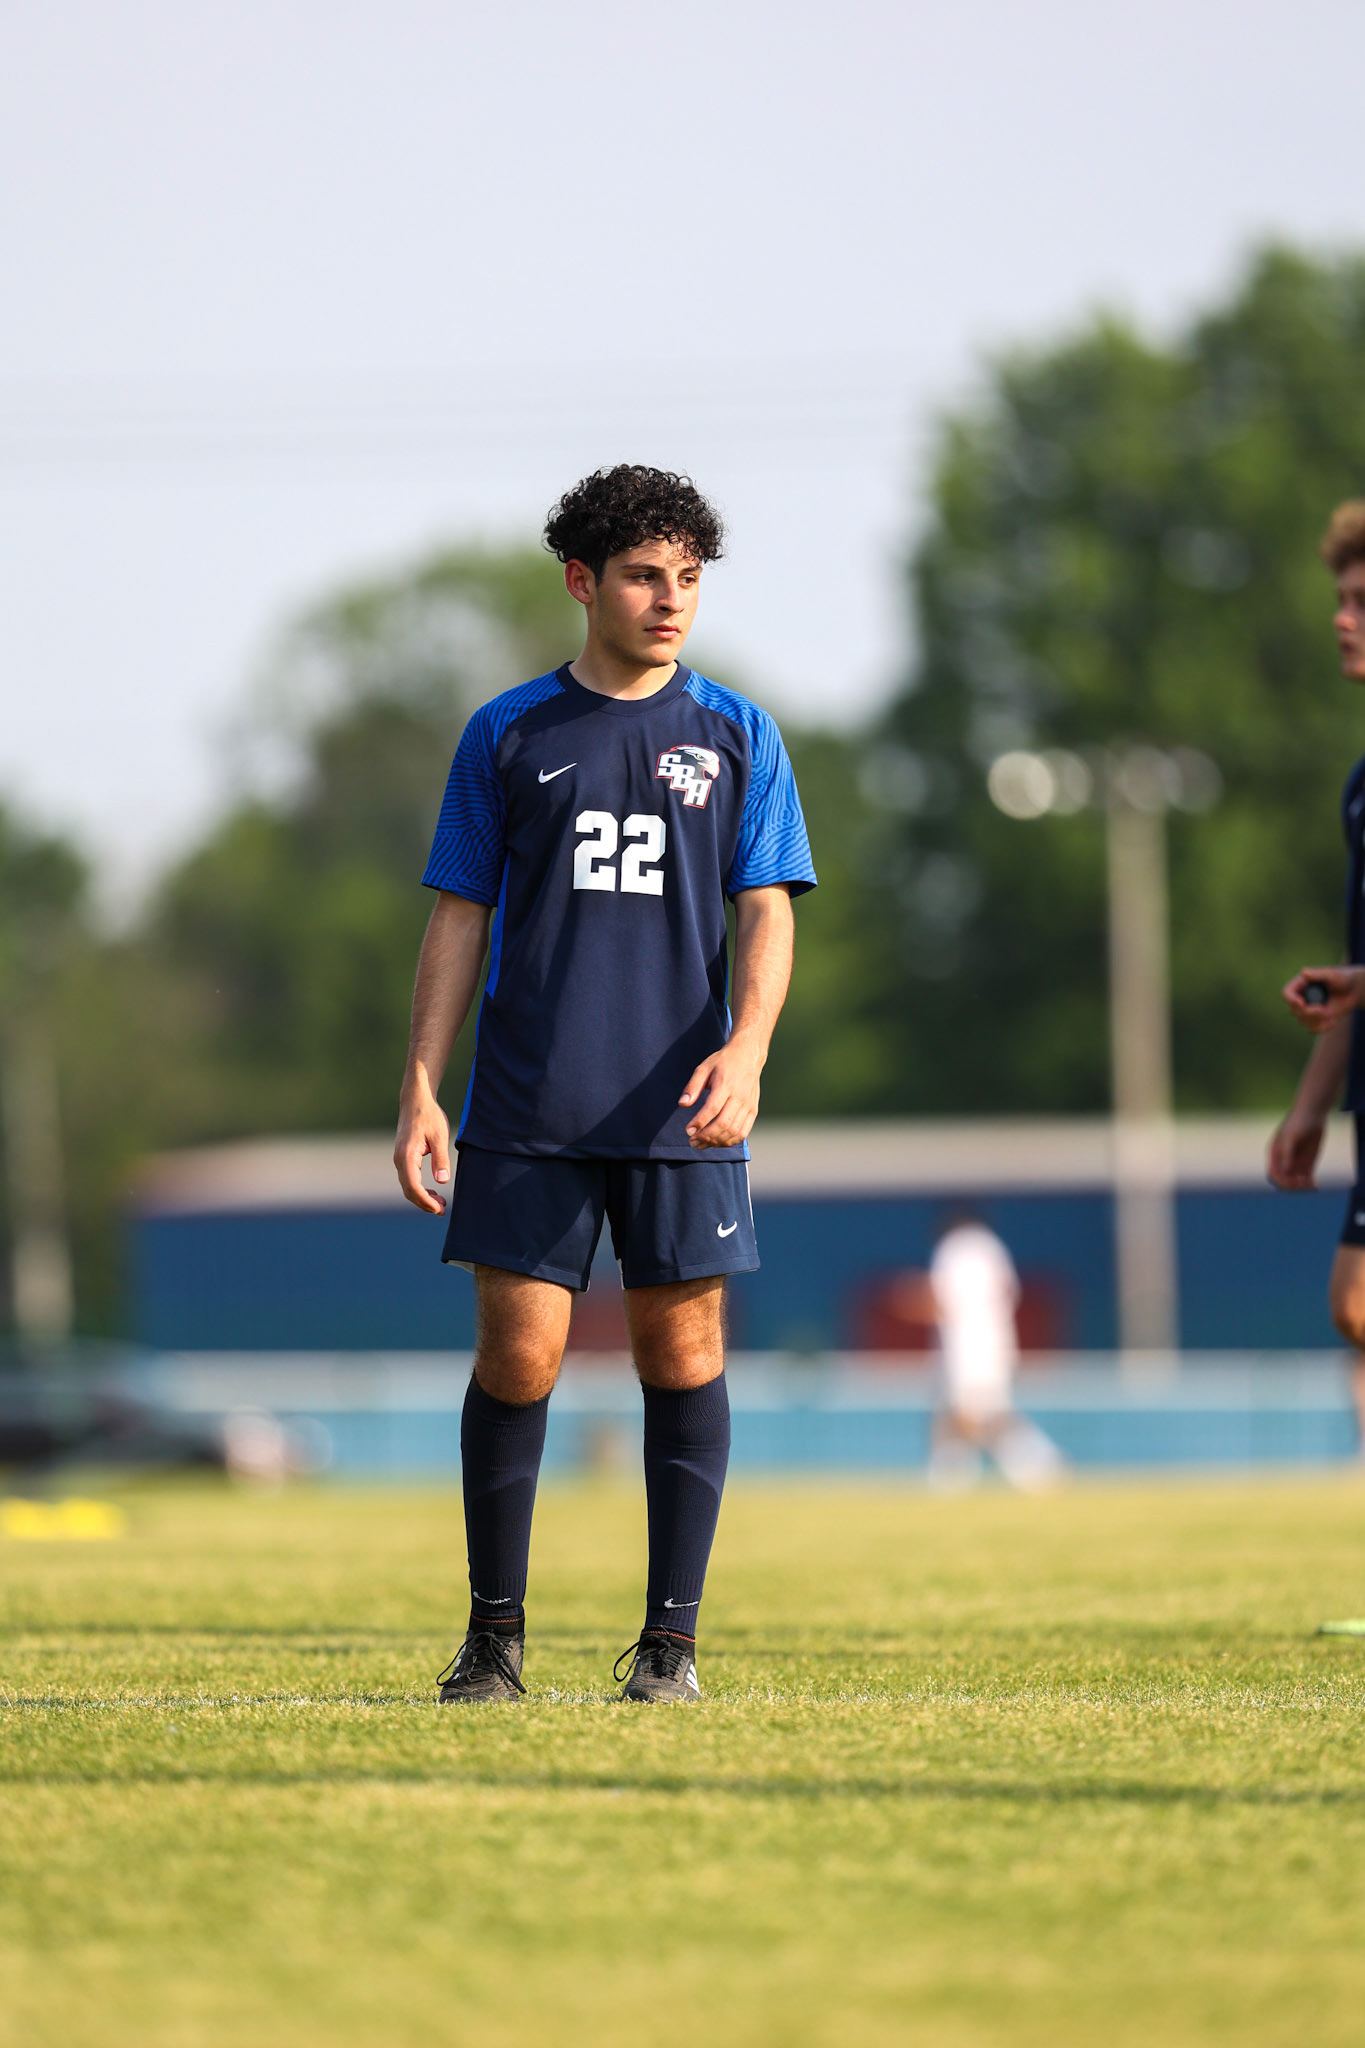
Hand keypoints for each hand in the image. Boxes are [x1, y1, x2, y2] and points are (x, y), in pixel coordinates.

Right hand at [394, 1085, 450, 1212]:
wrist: (415, 1100)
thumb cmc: (428, 1115)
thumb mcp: (439, 1136)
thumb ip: (441, 1159)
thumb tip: (442, 1181)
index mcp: (406, 1155)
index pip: (413, 1186)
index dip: (425, 1201)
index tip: (440, 1208)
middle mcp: (399, 1159)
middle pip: (408, 1190)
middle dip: (424, 1203)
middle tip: (443, 1209)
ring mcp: (399, 1159)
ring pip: (408, 1186)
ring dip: (422, 1197)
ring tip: (440, 1203)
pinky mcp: (403, 1157)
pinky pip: (409, 1178)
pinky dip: (419, 1189)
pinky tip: (432, 1192)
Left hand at [679, 1037, 764, 1149]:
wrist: (748, 1055)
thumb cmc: (723, 1062)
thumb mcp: (704, 1068)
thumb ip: (693, 1086)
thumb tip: (682, 1104)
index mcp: (725, 1084)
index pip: (712, 1108)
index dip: (700, 1122)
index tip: (688, 1131)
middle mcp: (739, 1096)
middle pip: (724, 1123)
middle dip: (706, 1136)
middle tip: (692, 1142)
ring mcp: (748, 1105)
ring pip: (734, 1131)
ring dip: (717, 1142)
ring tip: (702, 1144)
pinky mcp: (753, 1111)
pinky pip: (743, 1132)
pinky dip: (730, 1141)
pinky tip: (717, 1142)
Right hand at [1266, 1107, 1326, 1190]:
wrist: (1313, 1114)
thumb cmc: (1298, 1122)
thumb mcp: (1291, 1137)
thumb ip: (1286, 1153)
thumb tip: (1285, 1170)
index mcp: (1275, 1155)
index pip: (1274, 1174)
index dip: (1282, 1181)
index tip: (1294, 1182)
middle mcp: (1284, 1161)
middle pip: (1284, 1181)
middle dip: (1293, 1186)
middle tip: (1304, 1184)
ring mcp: (1296, 1163)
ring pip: (1296, 1182)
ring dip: (1302, 1187)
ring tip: (1312, 1184)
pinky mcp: (1308, 1163)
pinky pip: (1307, 1178)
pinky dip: (1310, 1184)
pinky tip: (1316, 1185)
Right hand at [1282, 966, 1364, 1031]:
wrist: (1355, 990)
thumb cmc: (1343, 978)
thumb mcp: (1332, 975)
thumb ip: (1318, 974)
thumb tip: (1303, 971)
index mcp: (1301, 984)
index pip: (1287, 993)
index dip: (1290, 1000)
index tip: (1302, 1004)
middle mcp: (1302, 998)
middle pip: (1293, 1010)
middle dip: (1307, 1013)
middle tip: (1322, 1010)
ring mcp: (1309, 1010)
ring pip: (1302, 1021)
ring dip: (1315, 1021)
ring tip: (1330, 1015)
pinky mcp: (1317, 1019)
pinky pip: (1312, 1029)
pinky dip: (1322, 1028)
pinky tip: (1333, 1021)